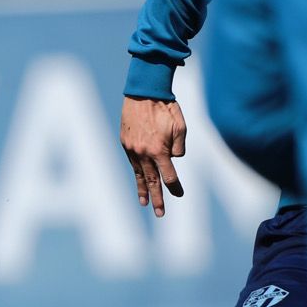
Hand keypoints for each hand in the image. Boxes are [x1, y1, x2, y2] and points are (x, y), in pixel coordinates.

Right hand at [120, 96, 186, 216]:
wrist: (143, 93)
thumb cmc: (166, 108)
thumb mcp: (181, 127)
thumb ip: (179, 147)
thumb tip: (173, 159)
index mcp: (159, 150)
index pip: (169, 175)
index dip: (175, 187)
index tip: (180, 194)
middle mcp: (143, 153)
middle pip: (152, 181)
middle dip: (157, 198)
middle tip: (160, 213)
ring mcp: (132, 149)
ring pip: (139, 175)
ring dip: (142, 190)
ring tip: (145, 203)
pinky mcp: (125, 143)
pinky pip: (133, 162)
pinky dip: (137, 173)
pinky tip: (139, 181)